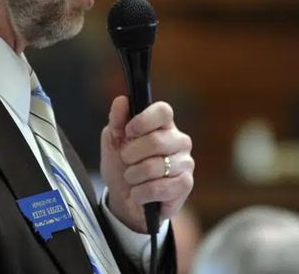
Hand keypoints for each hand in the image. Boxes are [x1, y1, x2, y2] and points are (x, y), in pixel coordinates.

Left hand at [100, 96, 193, 232]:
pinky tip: (139, 193)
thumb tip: (122, 100)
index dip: (143, 120)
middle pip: (156, 140)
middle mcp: (179, 140)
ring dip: (133, 175)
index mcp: (163, 124)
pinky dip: (141, 193)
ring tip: (131, 178)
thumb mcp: (113, 140)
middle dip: (131, 154)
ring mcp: (185, 162)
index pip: (163, 111)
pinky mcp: (186, 185)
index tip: (128, 131)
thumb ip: (117, 120)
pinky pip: (160, 188)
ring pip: (155, 166)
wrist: (124, 197)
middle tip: (125, 160)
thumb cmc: (122, 164)